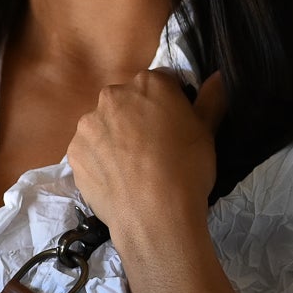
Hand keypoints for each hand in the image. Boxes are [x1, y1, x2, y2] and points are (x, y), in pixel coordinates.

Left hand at [67, 67, 227, 242]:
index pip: (161, 83)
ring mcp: (89, 124)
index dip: (170, 105)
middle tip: (154, 151)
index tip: (174, 127)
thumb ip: (211, 98)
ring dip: (116, 139)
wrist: (154, 216)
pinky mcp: (74, 152)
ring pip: (105, 126)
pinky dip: (100, 161)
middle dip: (138, 118)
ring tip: (133, 169)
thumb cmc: (187, 170)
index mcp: (149, 83)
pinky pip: (90, 151)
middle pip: (128, 102)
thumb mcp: (207, 132)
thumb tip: (217, 76)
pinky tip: (116, 180)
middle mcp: (113, 96)